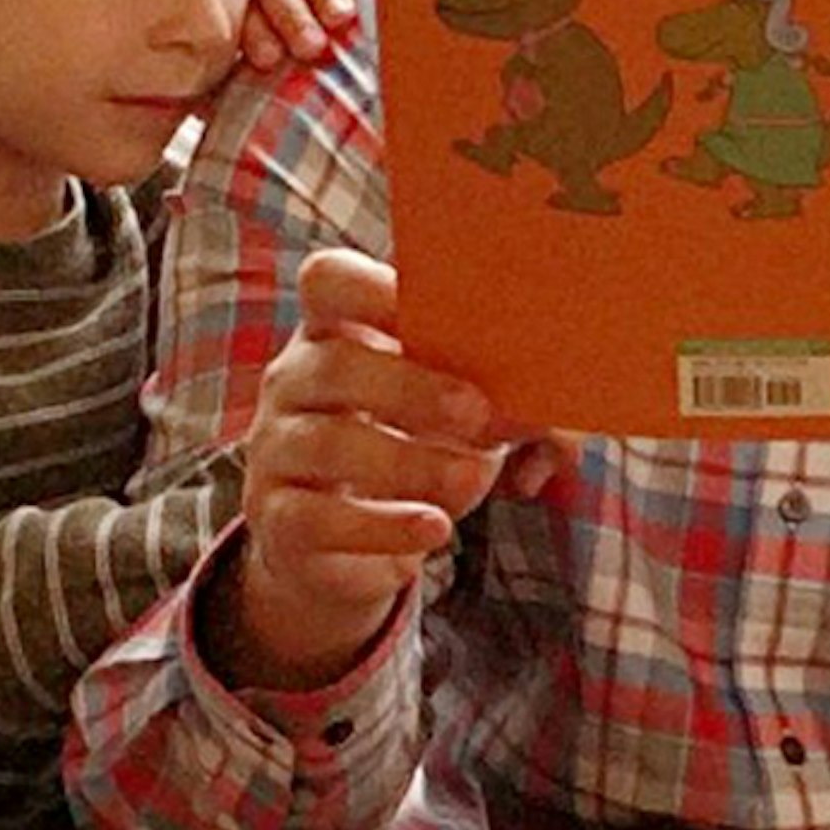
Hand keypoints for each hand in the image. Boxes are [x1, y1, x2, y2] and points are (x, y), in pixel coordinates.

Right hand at [209, 249, 515, 690]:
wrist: (341, 548)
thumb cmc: (412, 452)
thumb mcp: (460, 420)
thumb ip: (509, 408)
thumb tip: (552, 418)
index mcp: (339, 333)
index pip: (329, 281)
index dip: (373, 286)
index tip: (427, 308)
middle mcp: (295, 383)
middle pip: (336, 366)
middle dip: (413, 388)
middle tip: (478, 413)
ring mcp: (277, 452)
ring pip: (330, 445)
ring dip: (410, 462)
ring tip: (472, 481)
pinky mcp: (279, 522)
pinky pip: (320, 521)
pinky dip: (385, 527)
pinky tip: (435, 529)